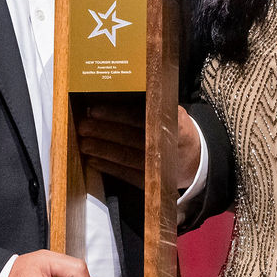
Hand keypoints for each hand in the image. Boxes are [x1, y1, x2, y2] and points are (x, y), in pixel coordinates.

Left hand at [77, 103, 200, 193]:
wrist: (193, 158)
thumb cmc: (173, 128)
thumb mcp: (169, 111)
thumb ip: (148, 104)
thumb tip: (111, 94)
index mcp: (172, 122)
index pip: (140, 117)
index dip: (115, 114)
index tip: (94, 110)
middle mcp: (165, 145)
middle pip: (130, 138)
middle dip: (103, 132)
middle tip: (83, 126)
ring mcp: (158, 166)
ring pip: (126, 157)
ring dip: (102, 150)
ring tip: (84, 143)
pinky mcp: (150, 182)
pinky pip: (127, 175)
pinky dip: (109, 168)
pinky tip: (93, 161)